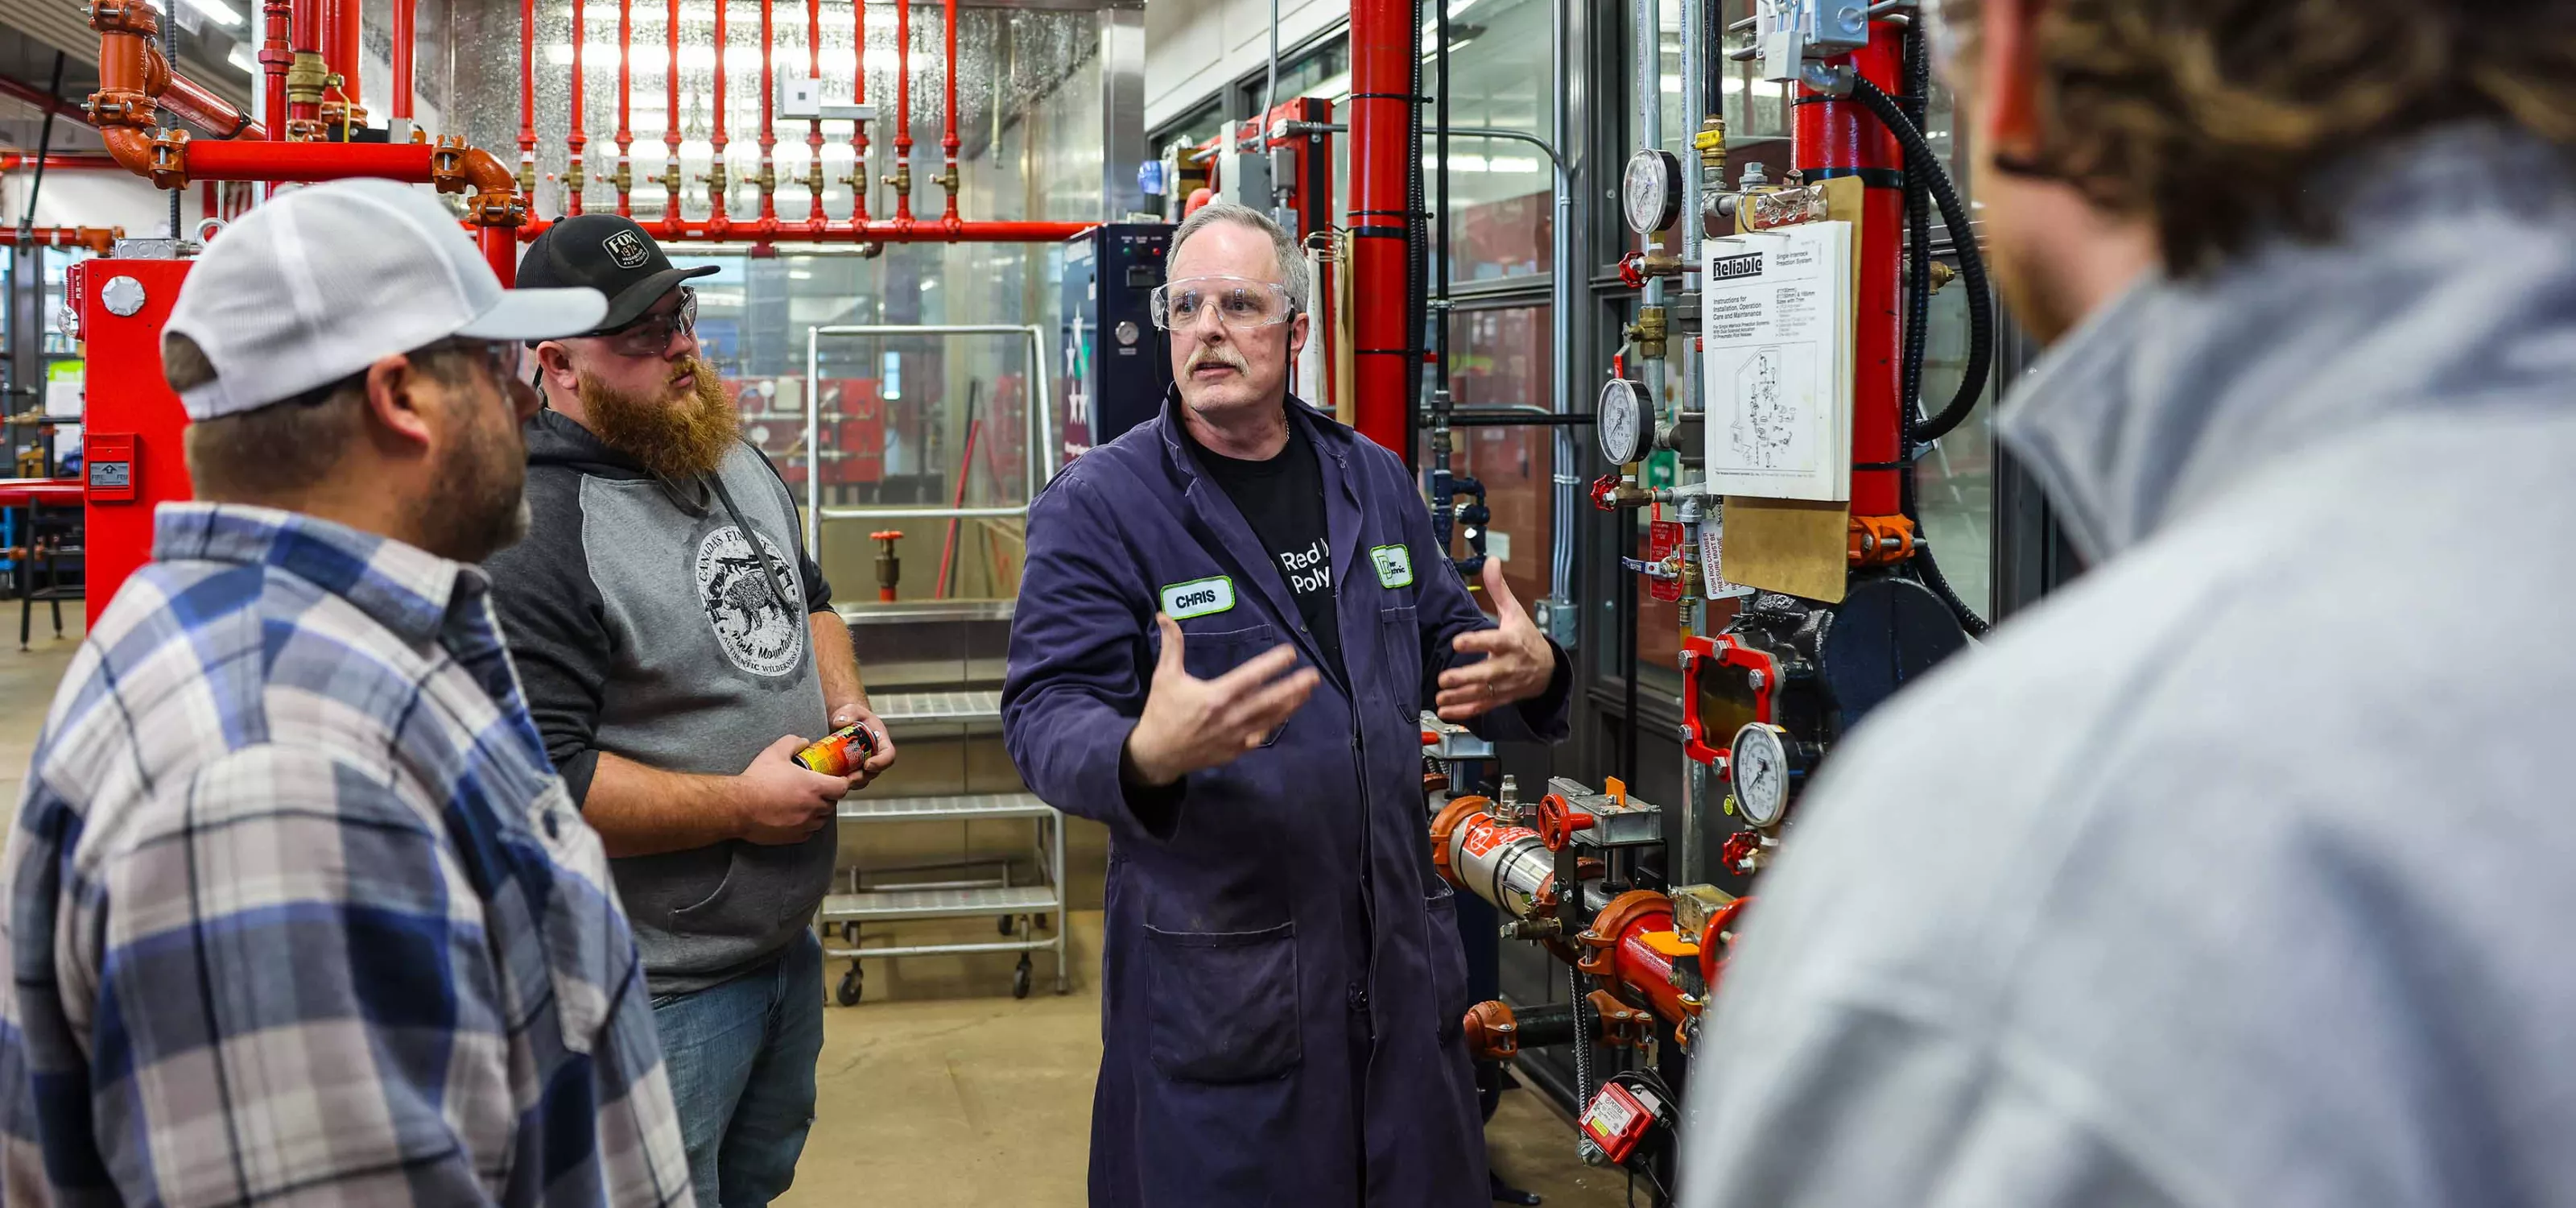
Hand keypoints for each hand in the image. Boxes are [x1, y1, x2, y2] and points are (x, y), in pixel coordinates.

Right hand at [730, 734, 847, 844]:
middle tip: (818, 789)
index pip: (843, 787)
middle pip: (832, 804)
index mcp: (814, 787)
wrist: (739, 806)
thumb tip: (803, 742)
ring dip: (818, 812)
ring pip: (822, 820)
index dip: (842, 782)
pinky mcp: (794, 837)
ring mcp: (805, 824)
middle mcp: (813, 807)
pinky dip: (807, 825)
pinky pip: (809, 832)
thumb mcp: (775, 752)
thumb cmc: (757, 781)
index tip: (837, 780)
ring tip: (807, 803)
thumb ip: (793, 742)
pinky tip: (796, 817)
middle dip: (828, 796)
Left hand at [827, 701, 897, 791]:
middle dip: (861, 777)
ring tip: (837, 779)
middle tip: (849, 778)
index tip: (868, 765)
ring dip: (851, 782)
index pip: (888, 755)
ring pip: (862, 779)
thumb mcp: (852, 709)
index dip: (881, 763)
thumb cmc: (853, 715)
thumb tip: (840, 722)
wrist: (843, 721)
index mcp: (881, 742)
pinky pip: (850, 780)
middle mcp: (874, 756)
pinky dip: (841, 781)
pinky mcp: (851, 770)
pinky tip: (830, 778)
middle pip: (874, 772)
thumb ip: (849, 712)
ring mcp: (863, 765)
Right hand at [1123, 613, 1320, 787]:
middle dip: (1293, 687)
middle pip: (1269, 700)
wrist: (1156, 755)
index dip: (1272, 664)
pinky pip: (1261, 736)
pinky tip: (1287, 714)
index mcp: (1215, 697)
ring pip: (1270, 719)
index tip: (1290, 653)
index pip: (1250, 676)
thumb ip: (1171, 646)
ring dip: (1291, 704)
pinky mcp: (1236, 750)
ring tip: (1307, 692)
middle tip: (1313, 676)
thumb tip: (1164, 614)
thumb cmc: (1161, 712)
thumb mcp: (1164, 677)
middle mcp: (1230, 717)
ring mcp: (1235, 736)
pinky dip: (1275, 724)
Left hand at [1437, 559, 1557, 720]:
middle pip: (1487, 673)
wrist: (1548, 669)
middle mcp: (1508, 665)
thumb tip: (1491, 560)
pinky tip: (1446, 712)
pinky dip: (1464, 713)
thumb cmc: (1526, 638)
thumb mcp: (1514, 611)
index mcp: (1511, 641)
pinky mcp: (1500, 698)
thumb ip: (1499, 588)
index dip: (1477, 642)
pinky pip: (1482, 707)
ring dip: (1460, 697)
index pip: (1494, 641)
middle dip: (1466, 677)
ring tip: (1440, 698)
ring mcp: (1504, 685)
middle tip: (1445, 678)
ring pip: (1482, 693)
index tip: (1459, 641)